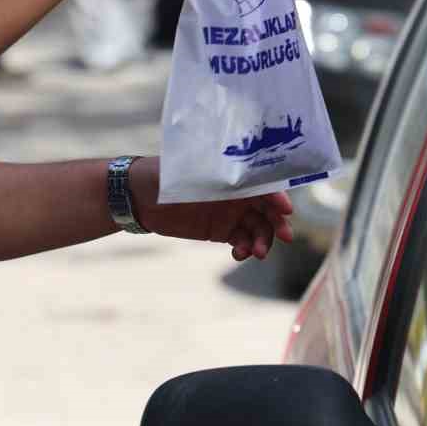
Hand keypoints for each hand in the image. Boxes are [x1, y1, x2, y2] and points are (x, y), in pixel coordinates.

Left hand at [129, 156, 293, 260]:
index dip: (278, 196)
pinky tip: (239, 254)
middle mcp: (237, 193)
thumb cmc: (165, 176)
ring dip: (262, 240)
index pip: (264, 184)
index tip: (286, 210)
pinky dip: (245, 248)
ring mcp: (231, 213)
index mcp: (233, 175)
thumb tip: (237, 172)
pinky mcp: (221, 231)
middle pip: (267, 209)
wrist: (140, 197)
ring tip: (256, 253)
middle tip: (284, 238)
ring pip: (257, 228)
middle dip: (277, 223)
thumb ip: (214, 177)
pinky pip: (242, 241)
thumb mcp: (190, 174)